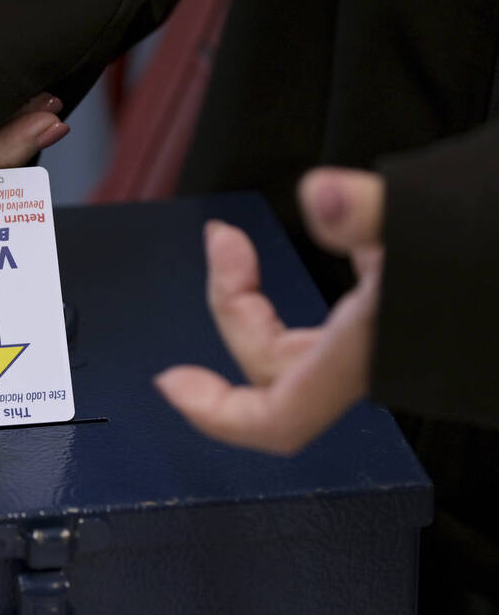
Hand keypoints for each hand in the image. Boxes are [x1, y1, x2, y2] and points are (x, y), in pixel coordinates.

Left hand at [155, 168, 384, 454]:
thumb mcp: (445, 217)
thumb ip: (379, 211)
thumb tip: (324, 194)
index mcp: (367, 355)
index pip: (277, 420)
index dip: (217, 417)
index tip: (170, 384)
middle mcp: (371, 359)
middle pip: (273, 366)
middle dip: (232, 308)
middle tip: (223, 244)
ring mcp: (386, 342)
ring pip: (301, 342)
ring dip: (260, 300)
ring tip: (238, 244)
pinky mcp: (402, 316)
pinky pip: (335, 318)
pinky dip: (307, 289)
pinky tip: (325, 242)